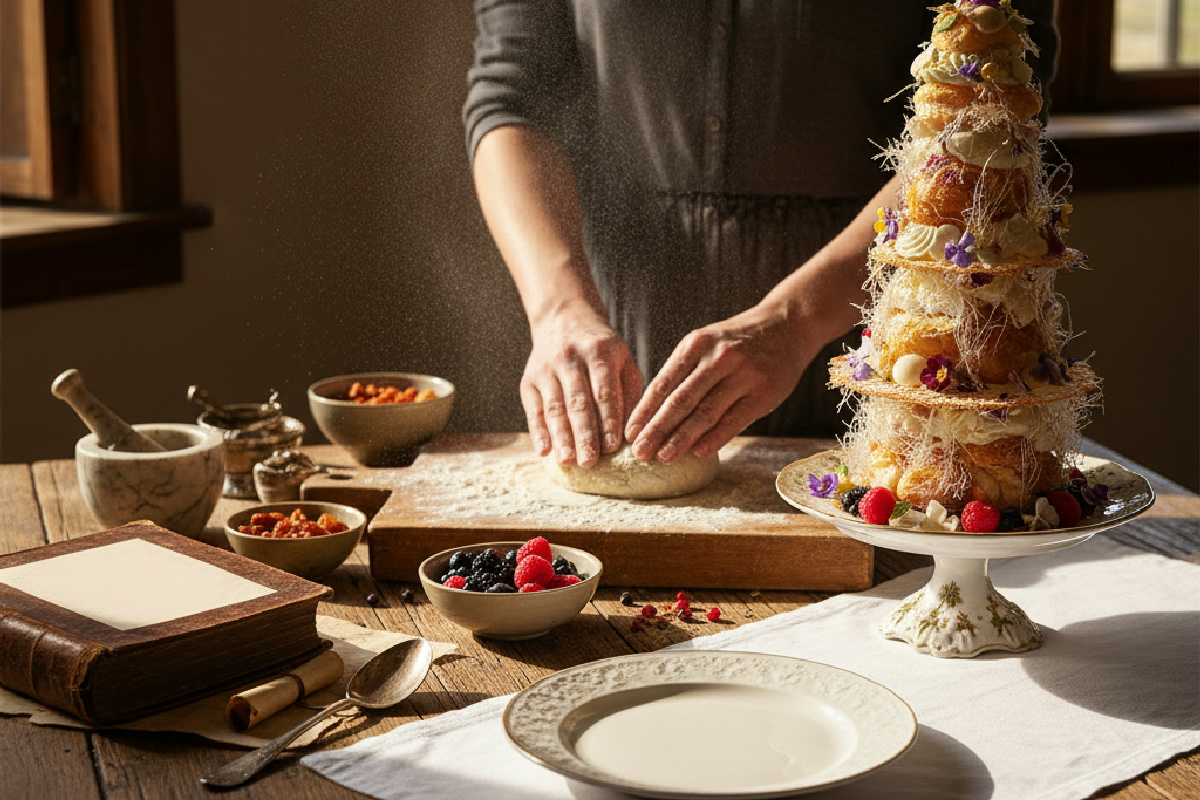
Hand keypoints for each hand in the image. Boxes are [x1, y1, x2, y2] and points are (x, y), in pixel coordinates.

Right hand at [522, 308, 642, 466]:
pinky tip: (544, 451)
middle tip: (590, 461)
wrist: (564, 318)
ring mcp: (547, 369)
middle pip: (578, 401)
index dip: (608, 420)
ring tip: (568, 461)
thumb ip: (628, 393)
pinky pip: (534, 409)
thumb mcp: (622, 360)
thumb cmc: (601, 349)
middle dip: (584, 434)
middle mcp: (571, 358)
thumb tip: (630, 433)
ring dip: (561, 437)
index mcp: (600, 352)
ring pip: (554, 407)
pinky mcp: (529, 379)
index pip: (604, 391)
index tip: (612, 446)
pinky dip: (538, 431)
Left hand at [624, 302, 822, 462]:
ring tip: (662, 457)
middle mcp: (718, 357)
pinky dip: (713, 439)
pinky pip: (733, 421)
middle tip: (639, 451)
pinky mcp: (763, 393)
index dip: (644, 411)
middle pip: (680, 401)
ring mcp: (743, 375)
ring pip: (705, 413)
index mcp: (696, 344)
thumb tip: (653, 410)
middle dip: (656, 429)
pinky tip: (696, 453)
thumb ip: (684, 370)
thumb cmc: (739, 340)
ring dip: (680, 439)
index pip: (663, 383)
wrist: (788, 324)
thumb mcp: (707, 341)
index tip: (629, 433)